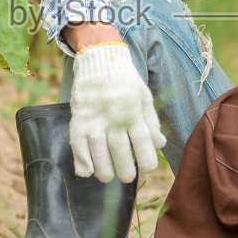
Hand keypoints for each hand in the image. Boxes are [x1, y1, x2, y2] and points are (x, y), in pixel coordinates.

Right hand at [68, 43, 164, 181]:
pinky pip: (78, 147)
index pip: (143, 141)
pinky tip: (88, 171)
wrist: (99, 60)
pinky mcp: (78, 120)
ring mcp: (94, 119)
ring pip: (98, 153)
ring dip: (104, 171)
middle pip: (120, 151)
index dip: (147, 160)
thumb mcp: (145, 97)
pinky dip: (82, 163)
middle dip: (125, 171)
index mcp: (133, 110)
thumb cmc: (126, 81)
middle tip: (126, 176)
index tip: (147, 168)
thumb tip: (160, 145)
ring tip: (108, 176)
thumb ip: (152, 122)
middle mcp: (113, 116)